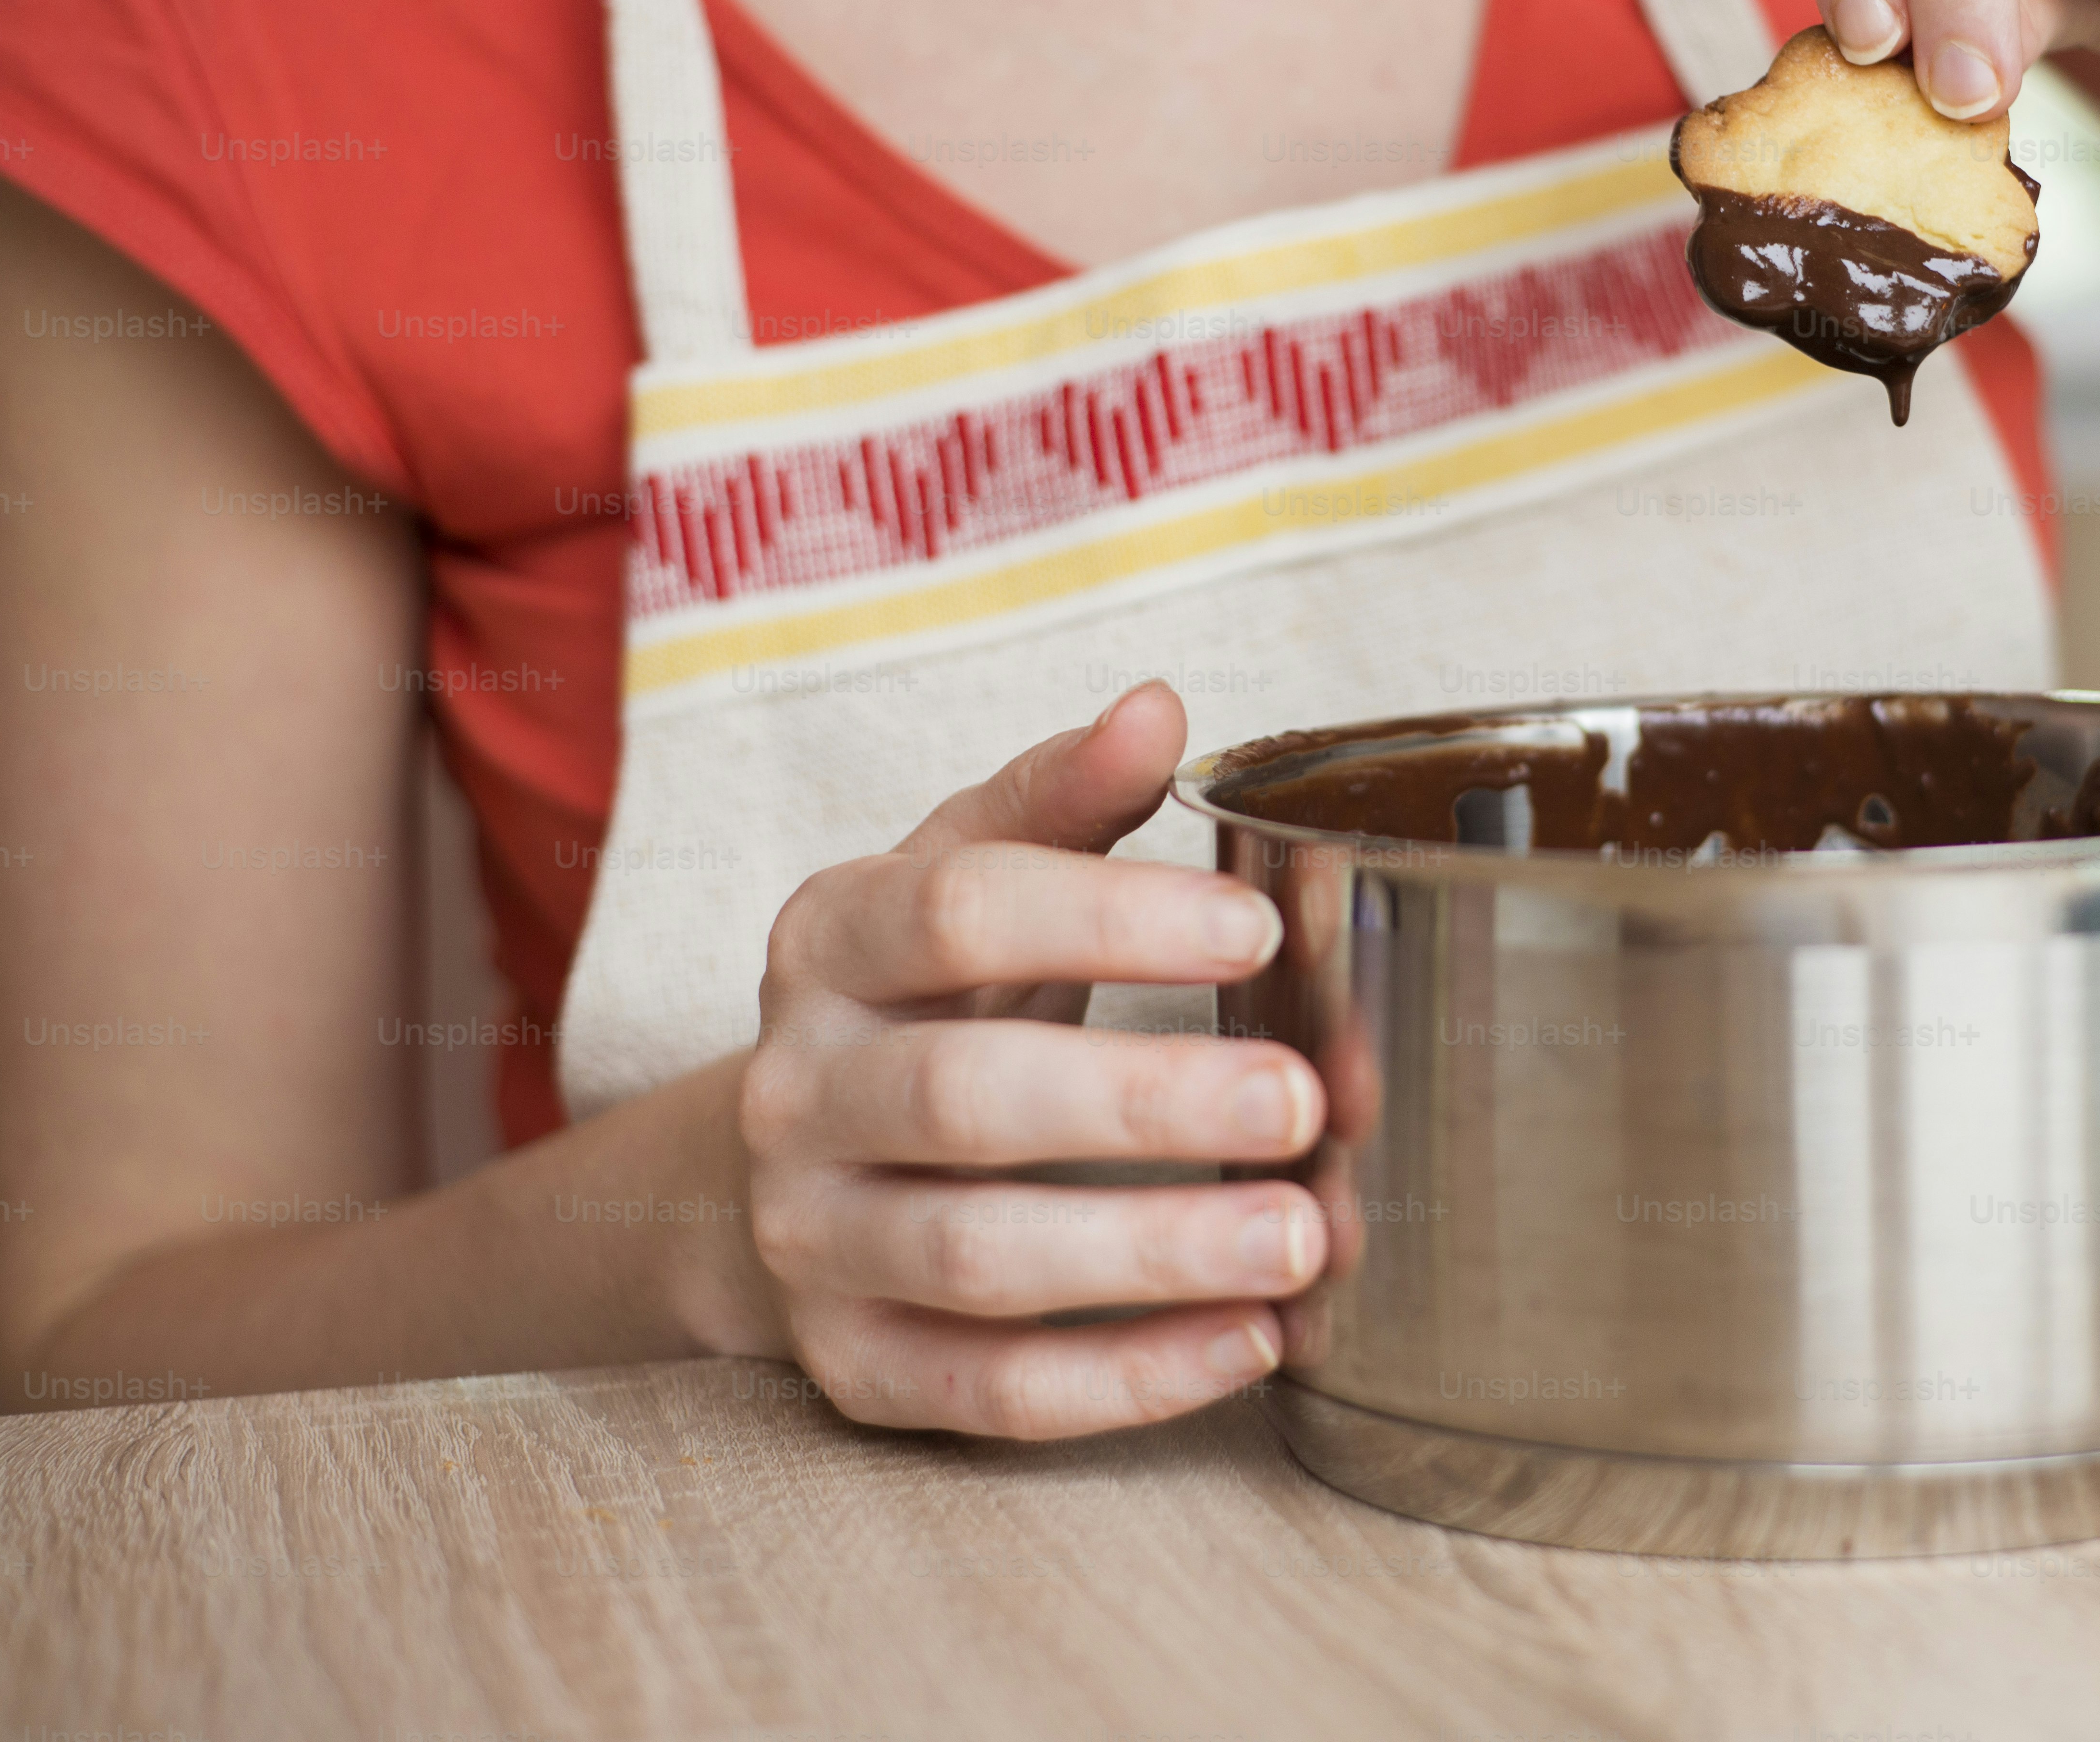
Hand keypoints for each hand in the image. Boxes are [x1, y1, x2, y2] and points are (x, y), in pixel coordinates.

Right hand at [731, 681, 1326, 1437]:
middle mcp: (796, 1092)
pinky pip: (989, 1392)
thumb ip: (1066, 798)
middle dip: (1145, 1102)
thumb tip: (1158, 707)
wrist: (795, 1165)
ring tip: (1304, 1237)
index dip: (1112, 918)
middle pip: (968, 1098)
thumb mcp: (972, 871)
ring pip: (976, 1260)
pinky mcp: (856, 1366)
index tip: (1259, 928)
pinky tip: (1252, 1341)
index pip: (960, 913)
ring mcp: (813, 1239)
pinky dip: (1127, 1379)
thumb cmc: (930, 997)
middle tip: (1302, 1100)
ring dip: (1151, 1254)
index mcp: (831, 940)